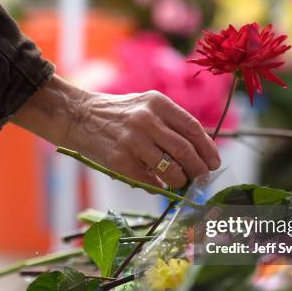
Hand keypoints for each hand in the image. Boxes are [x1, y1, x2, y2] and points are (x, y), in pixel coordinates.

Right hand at [12, 75, 220, 188]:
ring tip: (180, 183)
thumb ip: (169, 123)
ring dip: (180, 181)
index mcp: (157, 103)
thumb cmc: (117, 113)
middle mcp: (146, 119)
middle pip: (185, 150)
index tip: (213, 163)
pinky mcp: (119, 160)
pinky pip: (148, 180)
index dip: (208, 148)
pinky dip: (159, 187)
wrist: (78, 116)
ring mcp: (132, 141)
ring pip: (170, 169)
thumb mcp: (145, 105)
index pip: (192, 128)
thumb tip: (197, 152)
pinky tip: (160, 186)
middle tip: (202, 179)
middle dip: (198, 169)